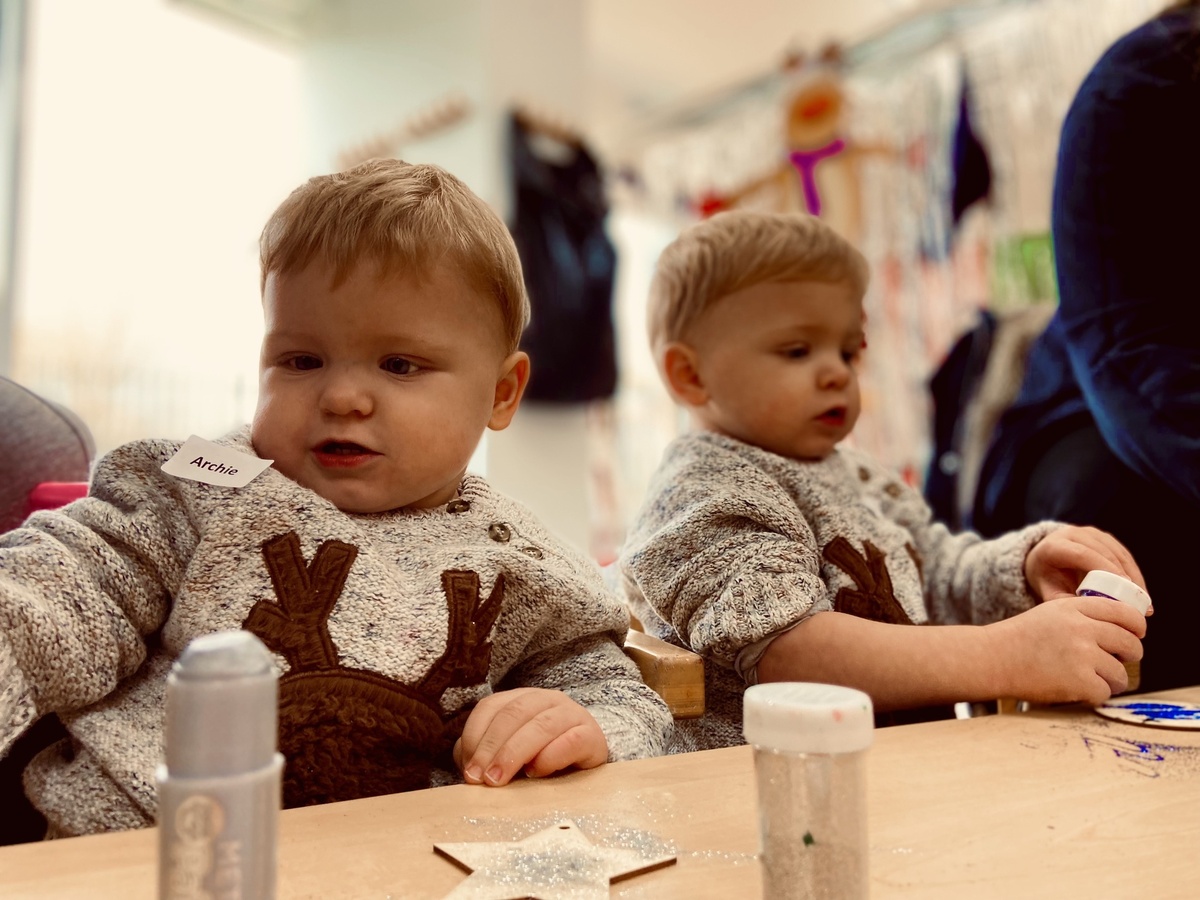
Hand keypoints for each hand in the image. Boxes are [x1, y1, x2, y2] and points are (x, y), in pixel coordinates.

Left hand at [453, 688, 607, 786]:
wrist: (586, 766)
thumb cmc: (540, 760)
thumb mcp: (508, 755)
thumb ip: (485, 755)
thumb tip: (469, 768)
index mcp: (521, 699)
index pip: (491, 707)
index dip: (475, 736)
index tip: (468, 769)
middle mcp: (546, 700)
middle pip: (513, 714)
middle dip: (492, 747)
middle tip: (481, 779)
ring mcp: (572, 714)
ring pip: (541, 725)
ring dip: (514, 753)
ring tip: (499, 779)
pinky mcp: (592, 736)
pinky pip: (572, 740)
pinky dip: (551, 756)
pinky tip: (537, 772)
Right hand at [986, 595, 1145, 704]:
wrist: (992, 658)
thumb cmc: (1020, 639)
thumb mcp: (1052, 613)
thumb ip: (1084, 615)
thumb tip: (1123, 630)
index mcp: (1076, 608)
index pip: (1127, 614)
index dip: (1136, 627)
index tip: (1134, 635)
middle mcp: (1082, 628)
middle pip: (1131, 644)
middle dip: (1128, 656)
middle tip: (1116, 661)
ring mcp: (1082, 655)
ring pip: (1121, 673)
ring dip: (1110, 680)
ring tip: (1090, 679)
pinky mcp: (1079, 681)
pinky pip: (1105, 692)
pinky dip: (1093, 695)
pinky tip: (1077, 689)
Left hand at [1024, 525, 1150, 611]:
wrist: (1044, 558)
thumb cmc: (1046, 578)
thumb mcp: (1047, 589)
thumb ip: (1063, 601)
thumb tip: (1089, 614)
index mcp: (1055, 545)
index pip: (1082, 554)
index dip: (1105, 570)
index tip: (1123, 590)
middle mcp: (1073, 534)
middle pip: (1104, 553)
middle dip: (1124, 578)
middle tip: (1137, 603)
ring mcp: (1091, 533)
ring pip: (1118, 553)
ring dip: (1134, 577)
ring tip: (1143, 603)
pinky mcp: (1105, 538)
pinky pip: (1124, 555)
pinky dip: (1134, 573)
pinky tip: (1141, 593)